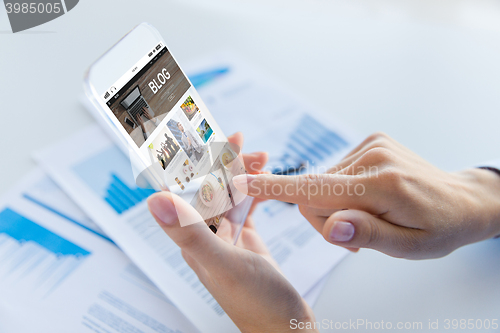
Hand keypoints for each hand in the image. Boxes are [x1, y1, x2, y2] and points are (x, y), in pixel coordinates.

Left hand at [148, 133, 316, 332]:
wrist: (286, 329)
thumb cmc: (257, 305)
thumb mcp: (224, 264)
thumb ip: (190, 233)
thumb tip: (154, 199)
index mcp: (195, 239)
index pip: (183, 191)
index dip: (186, 162)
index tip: (196, 136)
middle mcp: (207, 236)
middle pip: (209, 188)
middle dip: (225, 161)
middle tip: (242, 140)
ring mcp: (228, 239)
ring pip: (230, 195)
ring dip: (243, 174)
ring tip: (262, 158)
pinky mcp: (247, 242)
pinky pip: (246, 208)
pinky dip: (255, 192)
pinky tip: (264, 183)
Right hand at [232, 132, 499, 258]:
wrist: (462, 200)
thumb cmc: (438, 228)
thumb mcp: (409, 247)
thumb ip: (368, 234)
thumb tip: (331, 227)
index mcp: (381, 185)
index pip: (315, 189)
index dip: (274, 189)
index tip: (240, 182)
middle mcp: (373, 158)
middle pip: (314, 193)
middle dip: (325, 218)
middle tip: (356, 235)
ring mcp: (372, 145)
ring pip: (323, 183)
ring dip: (335, 205)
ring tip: (368, 217)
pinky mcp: (371, 141)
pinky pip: (336, 171)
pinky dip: (343, 190)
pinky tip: (368, 199)